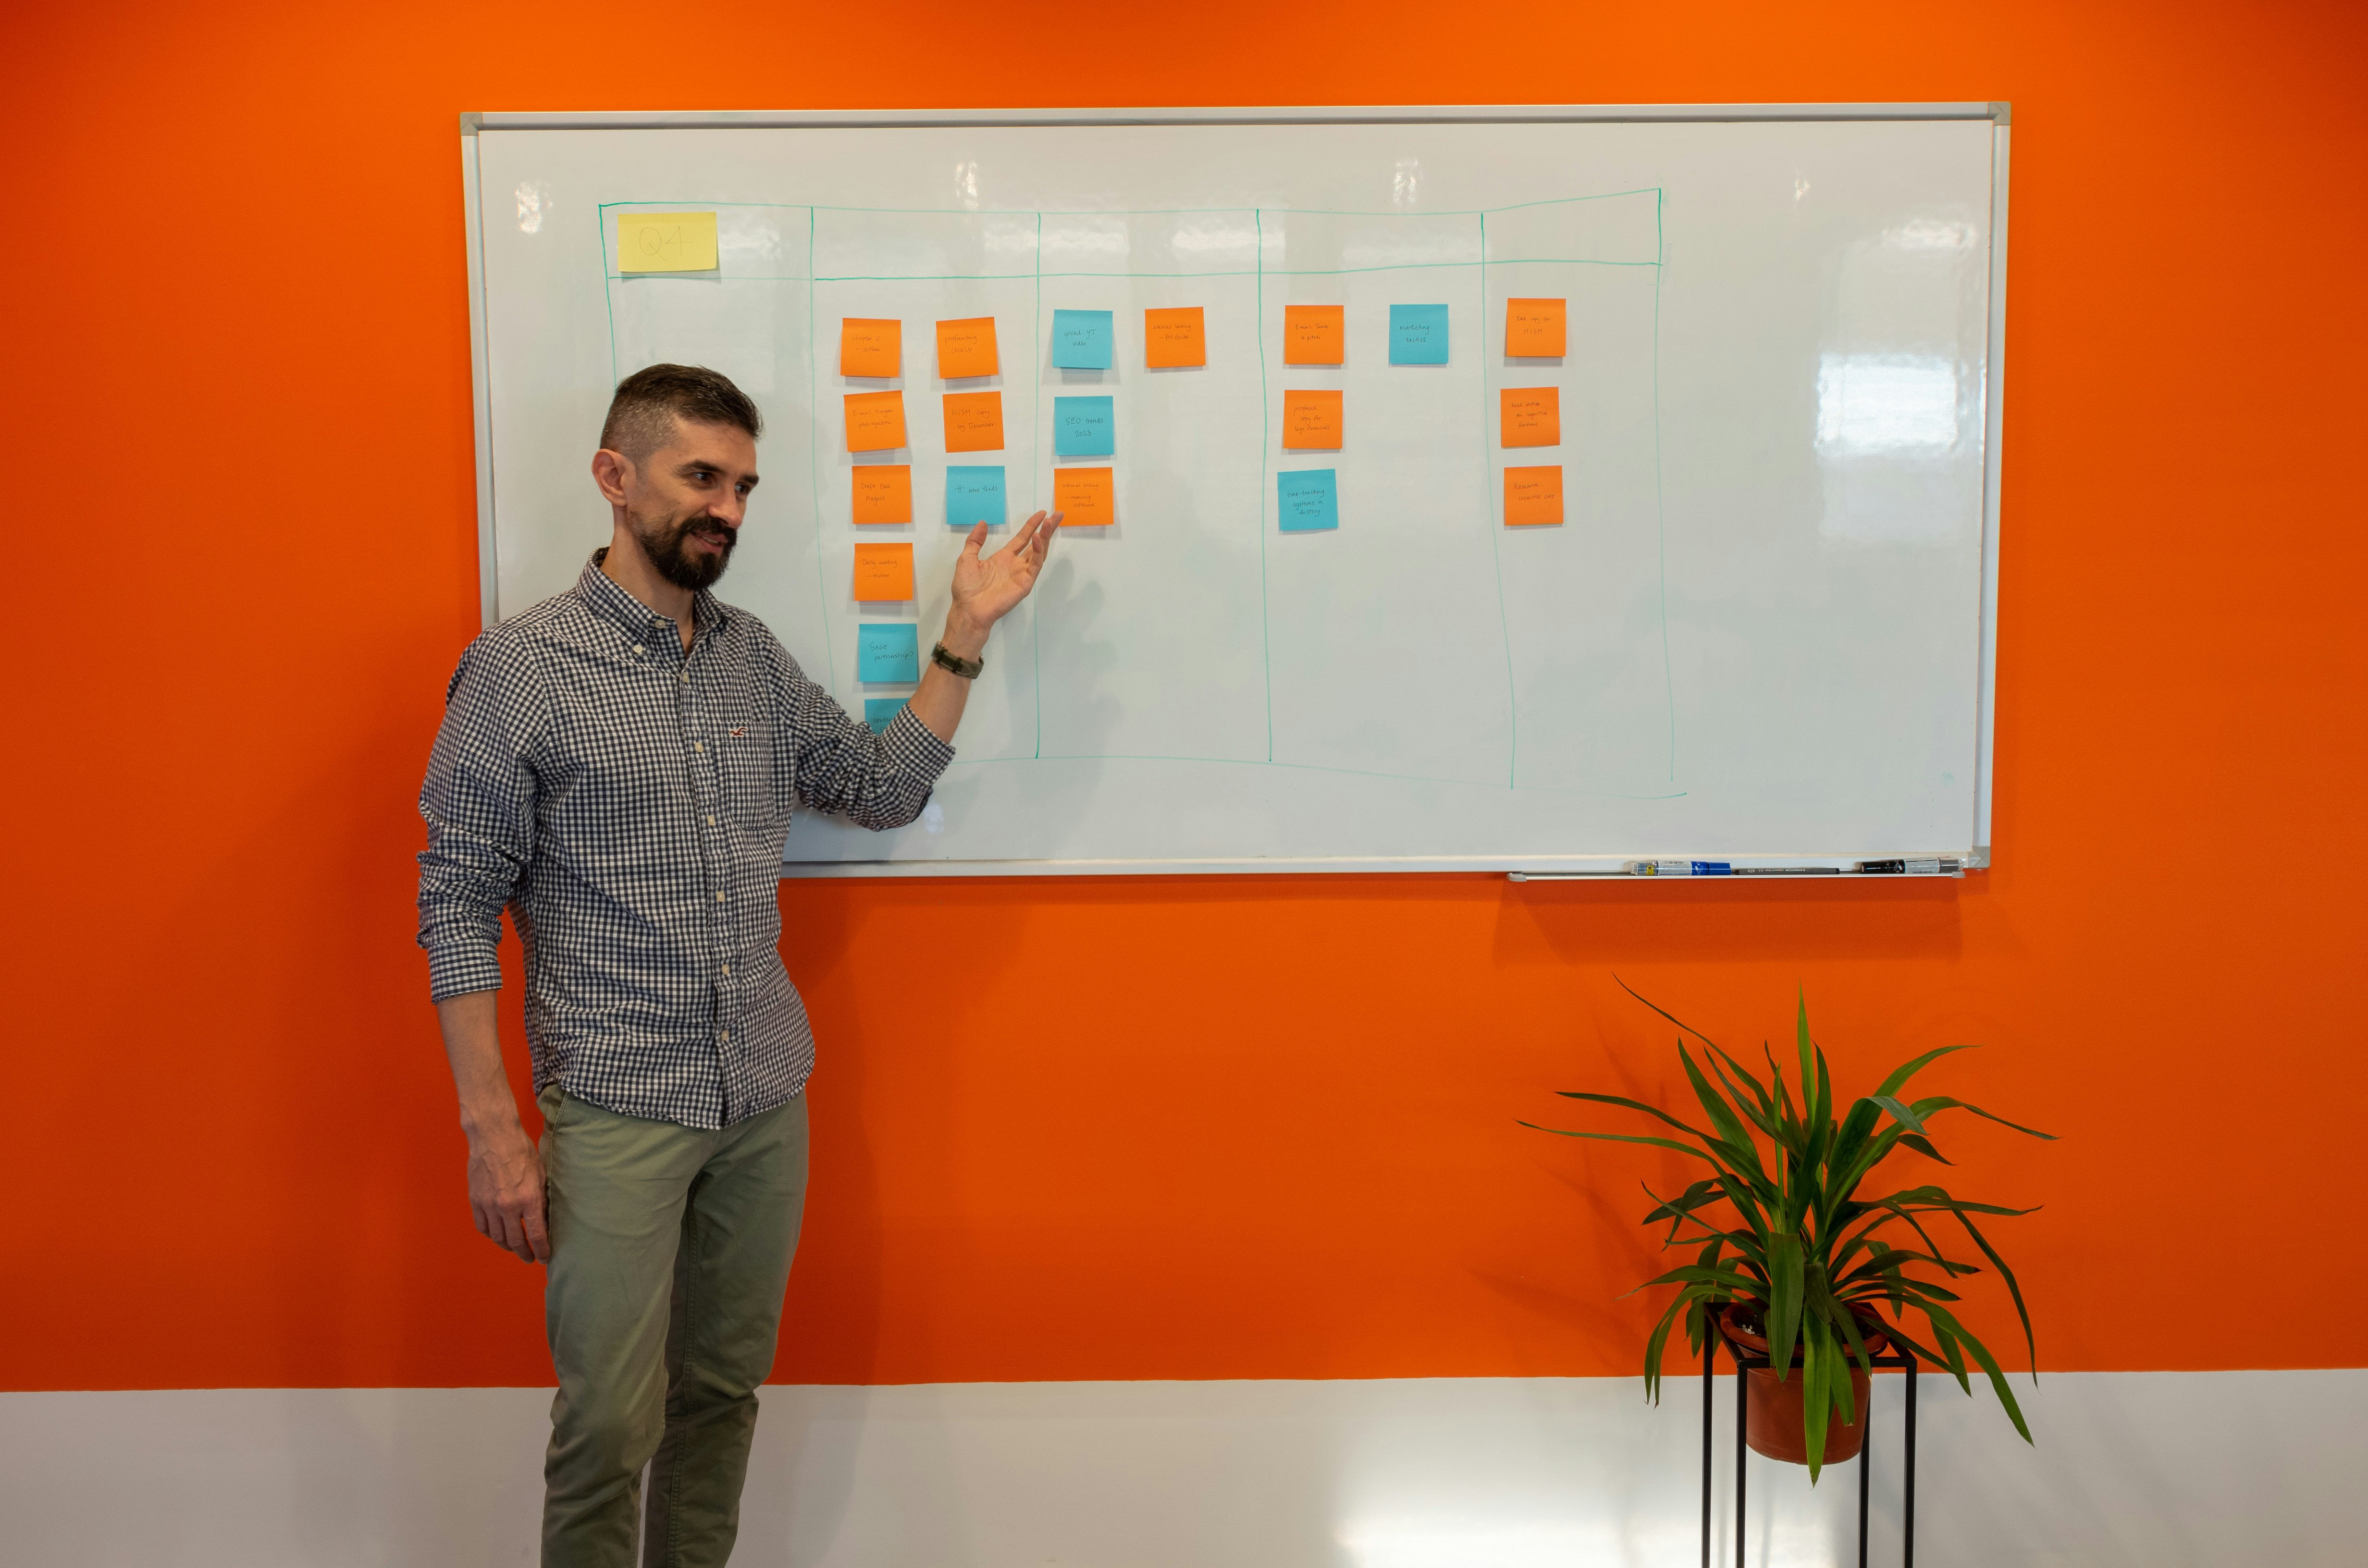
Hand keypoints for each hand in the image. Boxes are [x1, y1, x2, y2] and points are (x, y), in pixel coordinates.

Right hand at [465, 1123, 549, 1262]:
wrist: (494, 1136)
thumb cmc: (521, 1151)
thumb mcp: (540, 1174)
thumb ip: (541, 1199)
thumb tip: (542, 1219)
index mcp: (528, 1199)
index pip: (536, 1235)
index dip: (541, 1250)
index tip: (544, 1258)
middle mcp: (507, 1206)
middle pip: (515, 1241)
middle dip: (524, 1252)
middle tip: (530, 1257)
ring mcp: (489, 1205)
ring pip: (497, 1237)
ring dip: (507, 1246)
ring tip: (515, 1248)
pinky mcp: (475, 1200)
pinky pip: (482, 1226)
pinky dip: (490, 1235)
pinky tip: (497, 1235)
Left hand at [945, 510, 1059, 651]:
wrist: (969, 609)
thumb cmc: (966, 588)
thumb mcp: (967, 558)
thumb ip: (975, 541)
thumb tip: (983, 523)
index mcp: (1003, 558)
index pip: (1022, 538)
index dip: (1032, 526)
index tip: (1042, 513)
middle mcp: (1015, 564)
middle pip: (1036, 543)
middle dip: (1047, 529)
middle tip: (1057, 515)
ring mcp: (1022, 574)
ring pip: (1039, 552)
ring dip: (1045, 537)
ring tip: (1049, 523)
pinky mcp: (1025, 583)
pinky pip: (1034, 565)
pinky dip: (1038, 551)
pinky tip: (1037, 539)